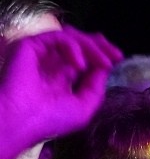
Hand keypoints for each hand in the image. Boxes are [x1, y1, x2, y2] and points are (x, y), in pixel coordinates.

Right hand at [0, 27, 121, 158]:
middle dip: (100, 46)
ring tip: (105, 62)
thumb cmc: (50, 120)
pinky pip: (58, 37)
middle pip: (78, 43)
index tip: (118, 58)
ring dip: (92, 47)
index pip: (83, 58)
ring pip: (70, 37)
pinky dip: (74, 47)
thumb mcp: (84, 107)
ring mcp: (40, 54)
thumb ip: (95, 87)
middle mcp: (50, 64)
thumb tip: (104, 67)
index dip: (100, 54)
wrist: (21, 121)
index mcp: (60, 79)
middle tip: (116, 55)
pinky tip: (80, 66)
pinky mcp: (30, 46)